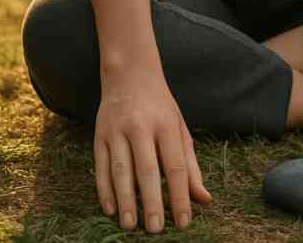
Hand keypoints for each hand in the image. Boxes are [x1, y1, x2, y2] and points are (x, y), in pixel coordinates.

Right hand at [94, 66, 211, 232]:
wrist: (129, 74)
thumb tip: (204, 199)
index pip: (176, 167)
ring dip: (126, 201)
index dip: (180, 196)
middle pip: (147, 171)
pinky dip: (104, 190)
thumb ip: (191, 165)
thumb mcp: (180, 129)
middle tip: (156, 230)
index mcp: (167, 125)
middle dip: (152, 203)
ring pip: (121, 171)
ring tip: (131, 226)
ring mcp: (117, 131)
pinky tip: (111, 209)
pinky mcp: (99, 135)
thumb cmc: (161, 107)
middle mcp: (141, 127)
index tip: (184, 221)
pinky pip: (100, 167)